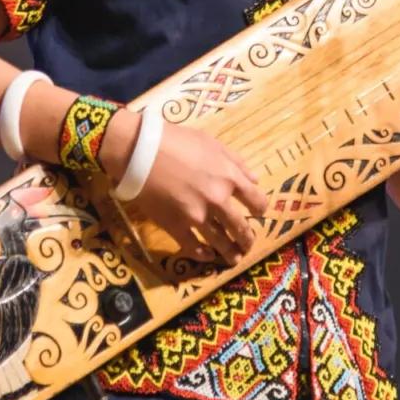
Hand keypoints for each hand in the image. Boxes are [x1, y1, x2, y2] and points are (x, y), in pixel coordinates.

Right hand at [108, 115, 269, 263]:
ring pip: (220, 242)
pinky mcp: (176, 226)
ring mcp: (197, 216)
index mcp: (229, 178)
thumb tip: (254, 180)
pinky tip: (208, 256)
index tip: (258, 213)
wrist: (140, 151)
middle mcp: (217, 200)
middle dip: (247, 238)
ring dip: (230, 253)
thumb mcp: (211, 143)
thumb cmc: (176, 141)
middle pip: (240, 227)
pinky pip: (193, 248)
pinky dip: (203, 255)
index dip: (260, 209)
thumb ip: (236, 162)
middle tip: (248, 244)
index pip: (256, 200)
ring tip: (234, 259)